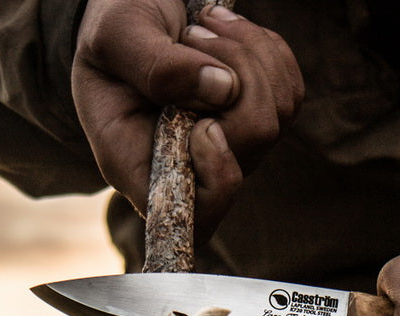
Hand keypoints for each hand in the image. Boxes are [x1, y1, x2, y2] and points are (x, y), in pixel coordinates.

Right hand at [72, 0, 302, 236]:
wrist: (129, 10)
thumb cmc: (111, 28)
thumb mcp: (114, 36)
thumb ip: (157, 66)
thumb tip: (223, 88)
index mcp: (137, 164)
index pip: (196, 212)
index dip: (218, 174)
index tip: (206, 124)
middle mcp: (187, 165)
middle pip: (253, 140)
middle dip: (237, 71)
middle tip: (193, 34)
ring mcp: (228, 146)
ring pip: (277, 112)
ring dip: (249, 53)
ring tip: (203, 26)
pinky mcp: (255, 118)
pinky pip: (289, 92)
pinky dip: (266, 51)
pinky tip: (226, 32)